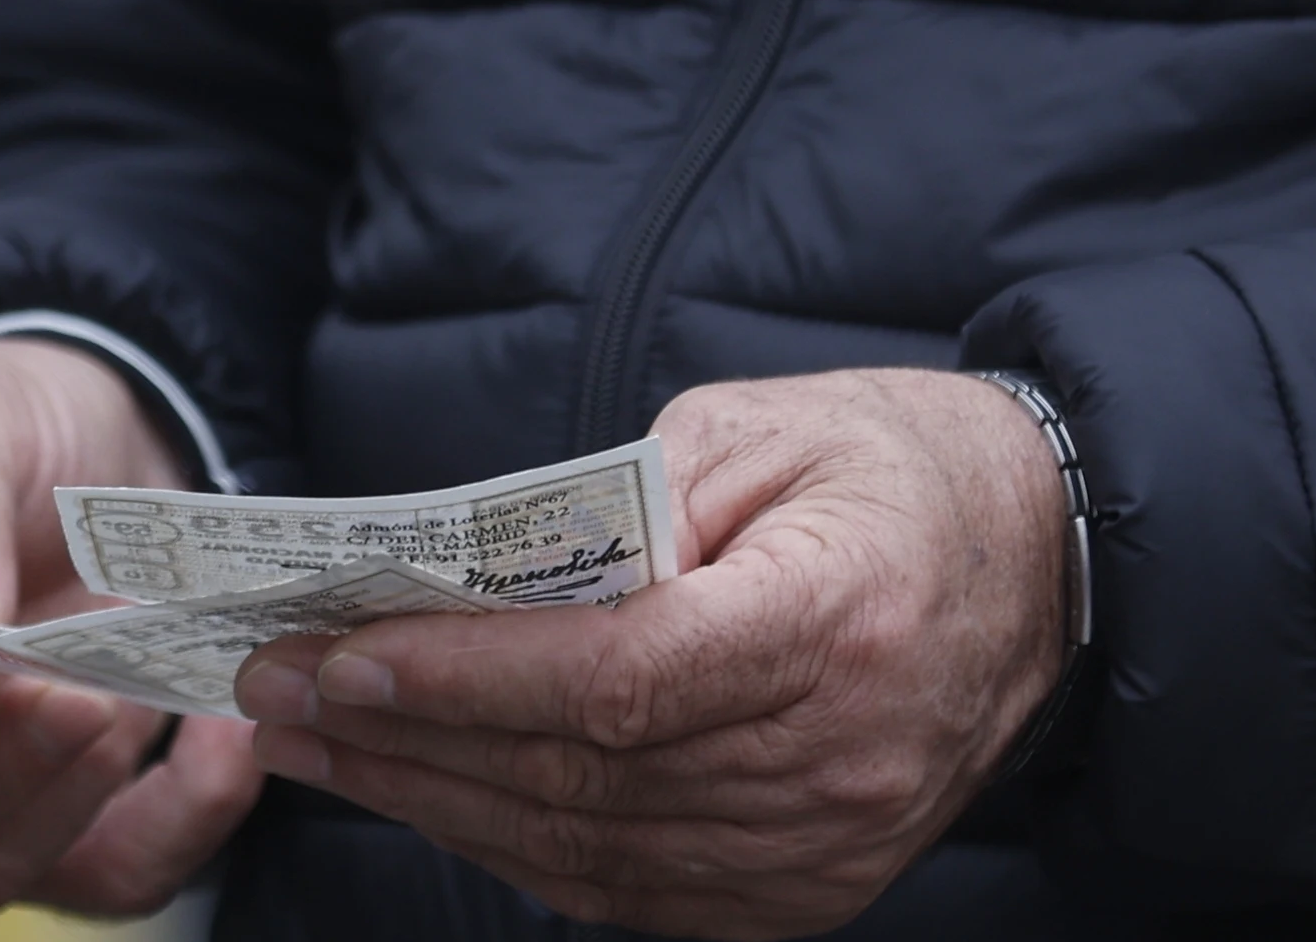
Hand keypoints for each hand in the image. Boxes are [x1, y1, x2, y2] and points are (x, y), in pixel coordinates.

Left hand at [234, 368, 1068, 939]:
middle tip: (272, 695)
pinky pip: (631, 888)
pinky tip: (432, 795)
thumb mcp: (761, 427)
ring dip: (433, 801)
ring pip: (588, 848)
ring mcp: (830, 843)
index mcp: (838, 619)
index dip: (468, 678)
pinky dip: (517, 846)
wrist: (1044, 565)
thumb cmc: (895, 469)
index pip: (622, 676)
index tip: (339, 656)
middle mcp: (839, 757)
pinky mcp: (813, 888)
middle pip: (583, 775)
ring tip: (317, 747)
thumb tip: (462, 589)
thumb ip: (618, 507)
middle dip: (404, 739)